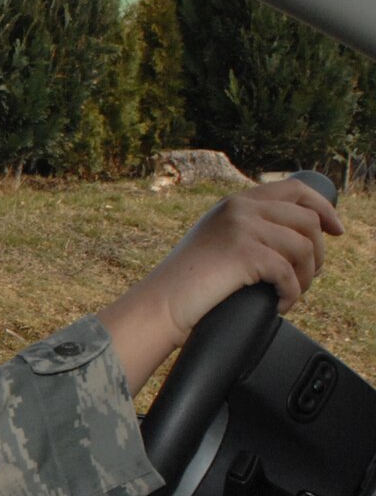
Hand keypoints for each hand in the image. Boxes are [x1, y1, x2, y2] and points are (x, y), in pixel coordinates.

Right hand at [99, 177, 342, 391]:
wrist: (159, 304)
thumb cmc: (186, 284)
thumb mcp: (217, 242)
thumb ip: (247, 229)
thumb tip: (297, 237)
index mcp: (235, 202)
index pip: (295, 190)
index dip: (323, 208)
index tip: (335, 230)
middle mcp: (240, 208)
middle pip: (308, 220)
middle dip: (319, 252)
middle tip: (310, 277)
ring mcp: (242, 228)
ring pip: (304, 247)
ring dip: (306, 276)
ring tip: (291, 293)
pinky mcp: (244, 253)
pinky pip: (289, 273)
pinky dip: (291, 294)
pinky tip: (281, 305)